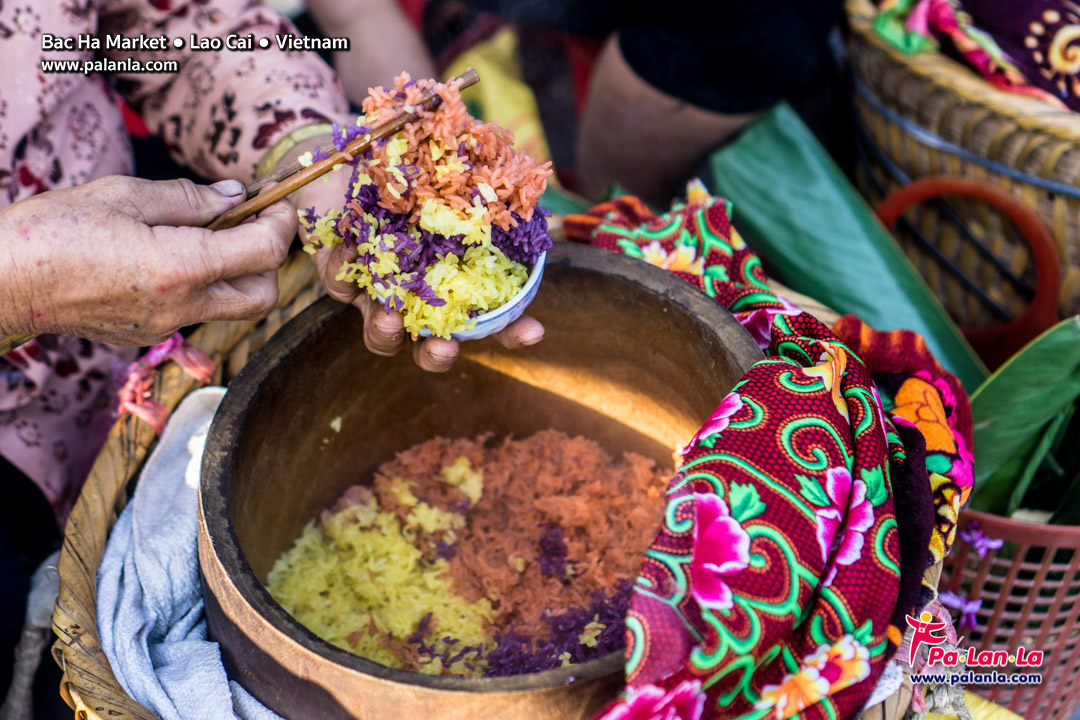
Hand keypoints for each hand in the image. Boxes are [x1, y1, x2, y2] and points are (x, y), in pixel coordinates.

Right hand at [0, 175, 295, 344]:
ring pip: (231, 307)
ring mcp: (164, 327)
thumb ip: (189, 198)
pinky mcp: (147, 334)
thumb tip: (235, 196)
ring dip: (237, 272)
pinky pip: (195, 311)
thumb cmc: (53, 231)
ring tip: (210, 232)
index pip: (264, 253)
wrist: (3, 283)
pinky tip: (175, 253)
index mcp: (180, 268)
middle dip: (269, 258)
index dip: (281, 223)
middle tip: (253, 222)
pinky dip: (203, 284)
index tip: (276, 201)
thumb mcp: (123, 195)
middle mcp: (181, 306)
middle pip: (262, 295)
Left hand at [283, 132, 543, 371]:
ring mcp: (377, 294)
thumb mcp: (450, 180)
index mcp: (453, 284)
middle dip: (438, 354)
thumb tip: (522, 195)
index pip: (489, 321)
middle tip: (445, 347)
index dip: (513, 332)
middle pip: (431, 346)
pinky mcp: (339, 275)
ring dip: (385, 332)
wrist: (355, 158)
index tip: (533, 332)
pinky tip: (352, 246)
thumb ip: (480, 194)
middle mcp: (417, 299)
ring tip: (389, 317)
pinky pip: (341, 283)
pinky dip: (345, 268)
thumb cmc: (412, 174)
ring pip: (380, 334)